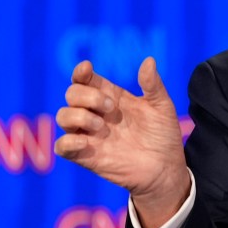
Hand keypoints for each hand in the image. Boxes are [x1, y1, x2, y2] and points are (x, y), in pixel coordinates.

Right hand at [55, 57, 189, 227]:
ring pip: (62, 116)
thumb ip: (153, 85)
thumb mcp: (162, 107)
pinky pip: (62, 147)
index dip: (80, 72)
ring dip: (77, 116)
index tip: (87, 69)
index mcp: (112, 97)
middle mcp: (96, 114)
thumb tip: (149, 60)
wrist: (166, 168)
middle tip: (110, 108)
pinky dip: (67, 142)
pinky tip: (86, 142)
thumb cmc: (163, 136)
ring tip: (100, 126)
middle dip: (87, 96)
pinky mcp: (86, 156)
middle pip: (72, 94)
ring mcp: (89, 134)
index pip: (85, 79)